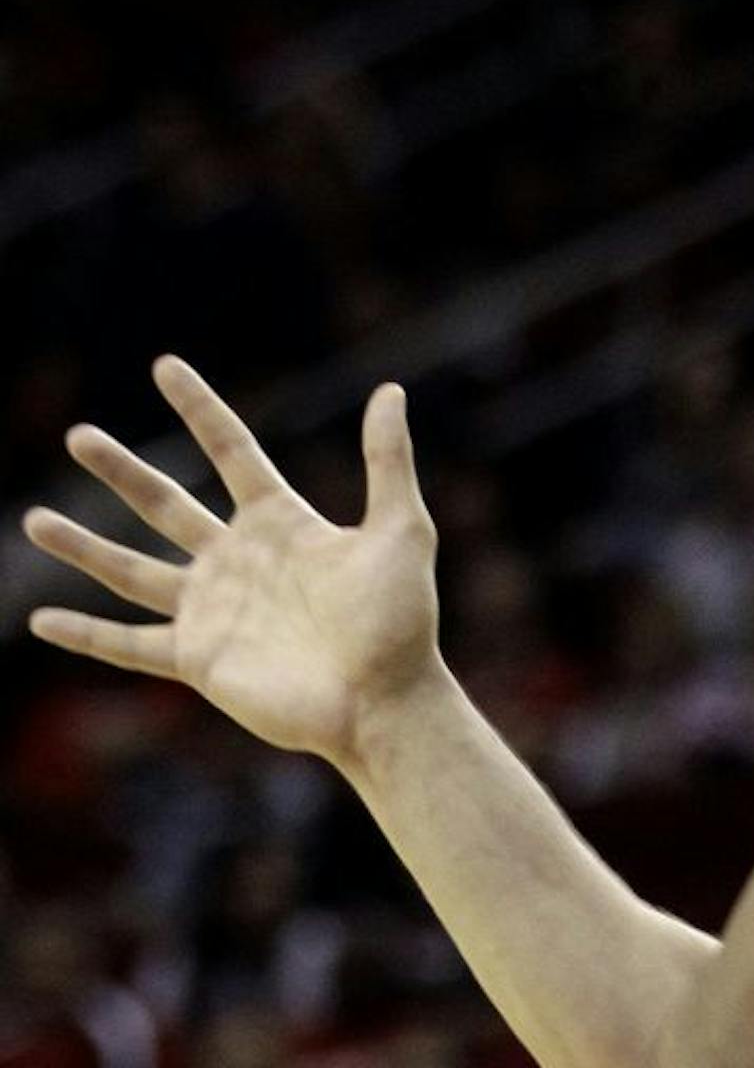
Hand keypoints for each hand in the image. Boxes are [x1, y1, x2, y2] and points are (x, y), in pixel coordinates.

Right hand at [23, 357, 445, 772]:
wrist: (386, 702)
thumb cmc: (402, 623)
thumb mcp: (402, 531)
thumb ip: (388, 462)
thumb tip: (391, 390)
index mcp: (283, 525)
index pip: (231, 452)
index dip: (200, 410)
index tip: (165, 365)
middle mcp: (240, 562)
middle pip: (165, 505)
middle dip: (121, 471)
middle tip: (78, 435)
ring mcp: (214, 611)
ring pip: (131, 570)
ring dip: (83, 547)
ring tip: (33, 520)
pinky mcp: (199, 659)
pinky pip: (129, 645)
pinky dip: (85, 634)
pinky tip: (40, 621)